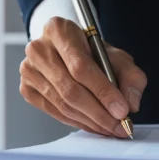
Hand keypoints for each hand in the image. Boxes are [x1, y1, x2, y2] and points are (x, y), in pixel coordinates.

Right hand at [19, 17, 146, 136]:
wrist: (68, 49)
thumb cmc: (92, 52)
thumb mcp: (116, 56)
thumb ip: (130, 76)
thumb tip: (131, 103)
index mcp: (59, 30)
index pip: (81, 67)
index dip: (103, 92)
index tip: (122, 111)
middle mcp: (38, 48)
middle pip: (70, 89)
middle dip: (99, 113)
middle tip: (120, 127)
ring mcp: (29, 70)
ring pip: (63, 104)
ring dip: (91, 121)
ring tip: (112, 129)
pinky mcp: (27, 89)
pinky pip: (55, 112)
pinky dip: (78, 122)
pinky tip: (95, 126)